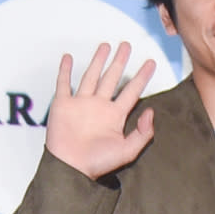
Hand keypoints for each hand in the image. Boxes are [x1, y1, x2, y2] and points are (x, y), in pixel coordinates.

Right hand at [45, 42, 156, 178]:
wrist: (71, 168)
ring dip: (98, 60)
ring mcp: (81, 104)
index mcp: (115, 116)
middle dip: (119, 61)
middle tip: (127, 45)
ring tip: (105, 45)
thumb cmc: (98, 163)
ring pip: (91, 76)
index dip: (142, 77)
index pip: (131, 91)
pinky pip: (64, 83)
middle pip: (112, 78)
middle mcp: (99, 107)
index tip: (151, 63)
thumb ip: (143, 133)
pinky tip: (68, 57)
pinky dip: (65, 70)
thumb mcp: (128, 151)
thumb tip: (151, 112)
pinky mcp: (63, 105)